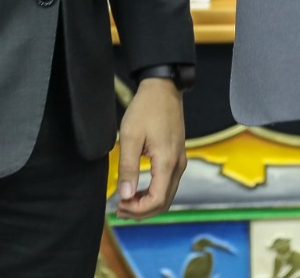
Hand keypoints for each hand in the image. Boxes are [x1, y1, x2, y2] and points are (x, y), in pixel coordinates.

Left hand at [115, 78, 186, 219]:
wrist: (163, 89)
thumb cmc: (146, 109)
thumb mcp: (130, 136)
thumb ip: (128, 168)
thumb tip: (126, 195)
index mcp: (167, 162)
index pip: (156, 200)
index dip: (137, 209)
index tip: (119, 205)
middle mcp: (178, 165)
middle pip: (164, 203)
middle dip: (141, 211)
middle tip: (120, 210)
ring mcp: (180, 161)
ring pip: (167, 195)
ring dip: (147, 203)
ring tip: (126, 202)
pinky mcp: (177, 157)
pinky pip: (168, 184)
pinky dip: (154, 193)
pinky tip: (137, 190)